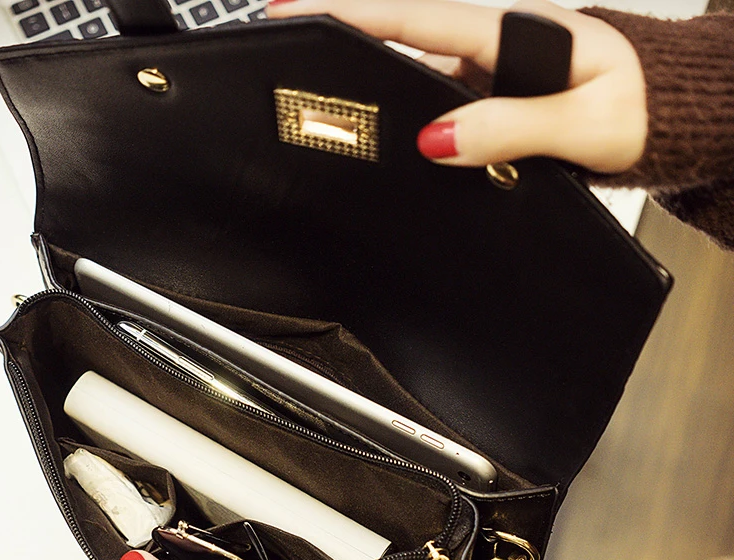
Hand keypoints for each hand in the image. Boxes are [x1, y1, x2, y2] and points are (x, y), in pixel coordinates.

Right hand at [268, 0, 646, 172]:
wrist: (669, 121)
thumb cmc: (644, 111)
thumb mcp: (585, 123)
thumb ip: (513, 126)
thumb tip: (438, 137)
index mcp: (516, 34)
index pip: (417, 19)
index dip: (352, 15)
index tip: (293, 10)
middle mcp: (497, 49)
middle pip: (406, 46)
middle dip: (348, 51)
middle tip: (293, 63)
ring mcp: (494, 76)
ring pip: (421, 80)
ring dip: (379, 93)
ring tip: (331, 112)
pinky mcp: (497, 102)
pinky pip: (443, 108)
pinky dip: (414, 122)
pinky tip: (397, 142)